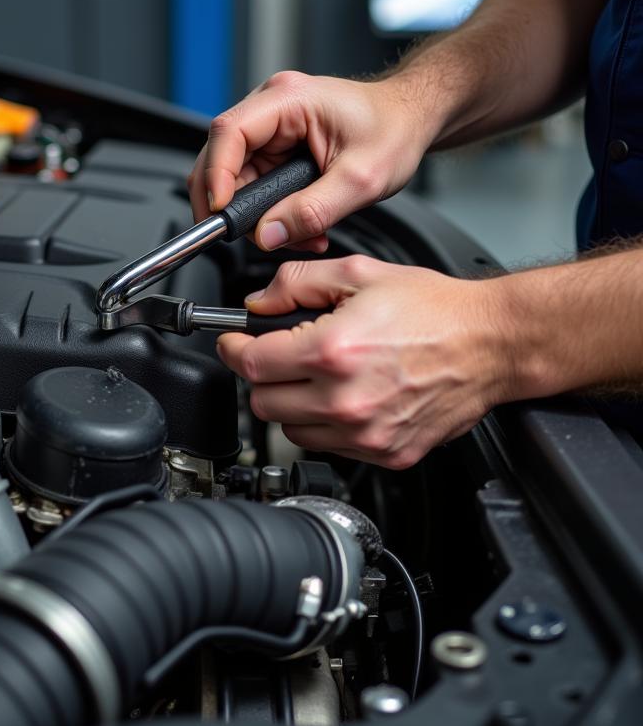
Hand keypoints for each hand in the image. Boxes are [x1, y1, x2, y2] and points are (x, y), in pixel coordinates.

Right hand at [187, 71, 433, 251]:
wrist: (413, 119)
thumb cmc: (395, 129)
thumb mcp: (361, 180)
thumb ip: (312, 211)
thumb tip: (268, 234)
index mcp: (288, 99)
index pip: (229, 132)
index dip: (216, 174)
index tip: (220, 211)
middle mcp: (272, 106)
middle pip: (221, 157)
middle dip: (232, 204)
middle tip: (247, 236)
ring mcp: (272, 127)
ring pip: (237, 177)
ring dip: (257, 214)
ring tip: (297, 234)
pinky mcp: (276, 146)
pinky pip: (255, 183)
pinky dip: (270, 211)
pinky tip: (298, 224)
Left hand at [216, 256, 509, 468]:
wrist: (491, 343)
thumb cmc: (434, 308)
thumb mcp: (358, 272)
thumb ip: (296, 283)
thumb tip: (258, 302)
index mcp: (333, 351)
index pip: (250, 364)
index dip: (234, 349)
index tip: (235, 342)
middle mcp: (346, 399)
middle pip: (262, 403)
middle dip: (262, 375)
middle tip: (279, 355)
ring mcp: (366, 433)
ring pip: (291, 430)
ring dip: (291, 403)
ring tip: (317, 375)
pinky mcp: (386, 453)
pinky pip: (329, 446)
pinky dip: (325, 425)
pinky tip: (345, 395)